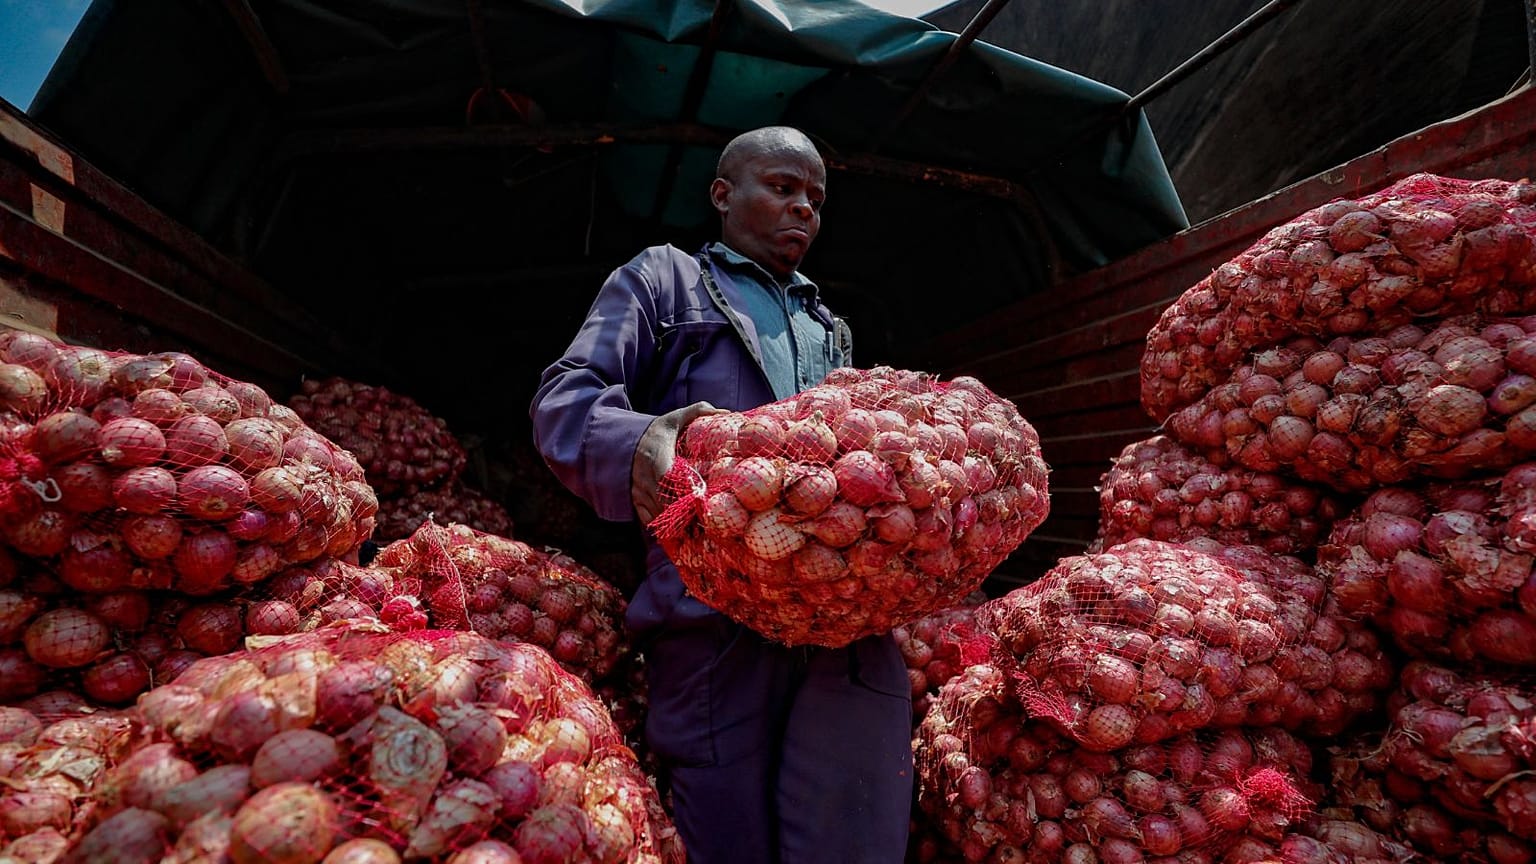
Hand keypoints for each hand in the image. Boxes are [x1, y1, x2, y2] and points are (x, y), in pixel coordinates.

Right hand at [632, 402, 724, 523]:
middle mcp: (644, 475)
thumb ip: (698, 411)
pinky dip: (664, 528)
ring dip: (677, 524)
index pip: (668, 477)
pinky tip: (681, 536)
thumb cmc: (656, 431)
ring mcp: (638, 490)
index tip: (703, 499)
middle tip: (708, 524)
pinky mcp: (635, 500)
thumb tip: (727, 413)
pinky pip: (649, 519)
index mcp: (656, 455)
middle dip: (686, 514)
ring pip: (658, 513)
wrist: (621, 442)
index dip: (685, 490)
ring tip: (699, 534)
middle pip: (665, 501)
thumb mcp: (674, 418)